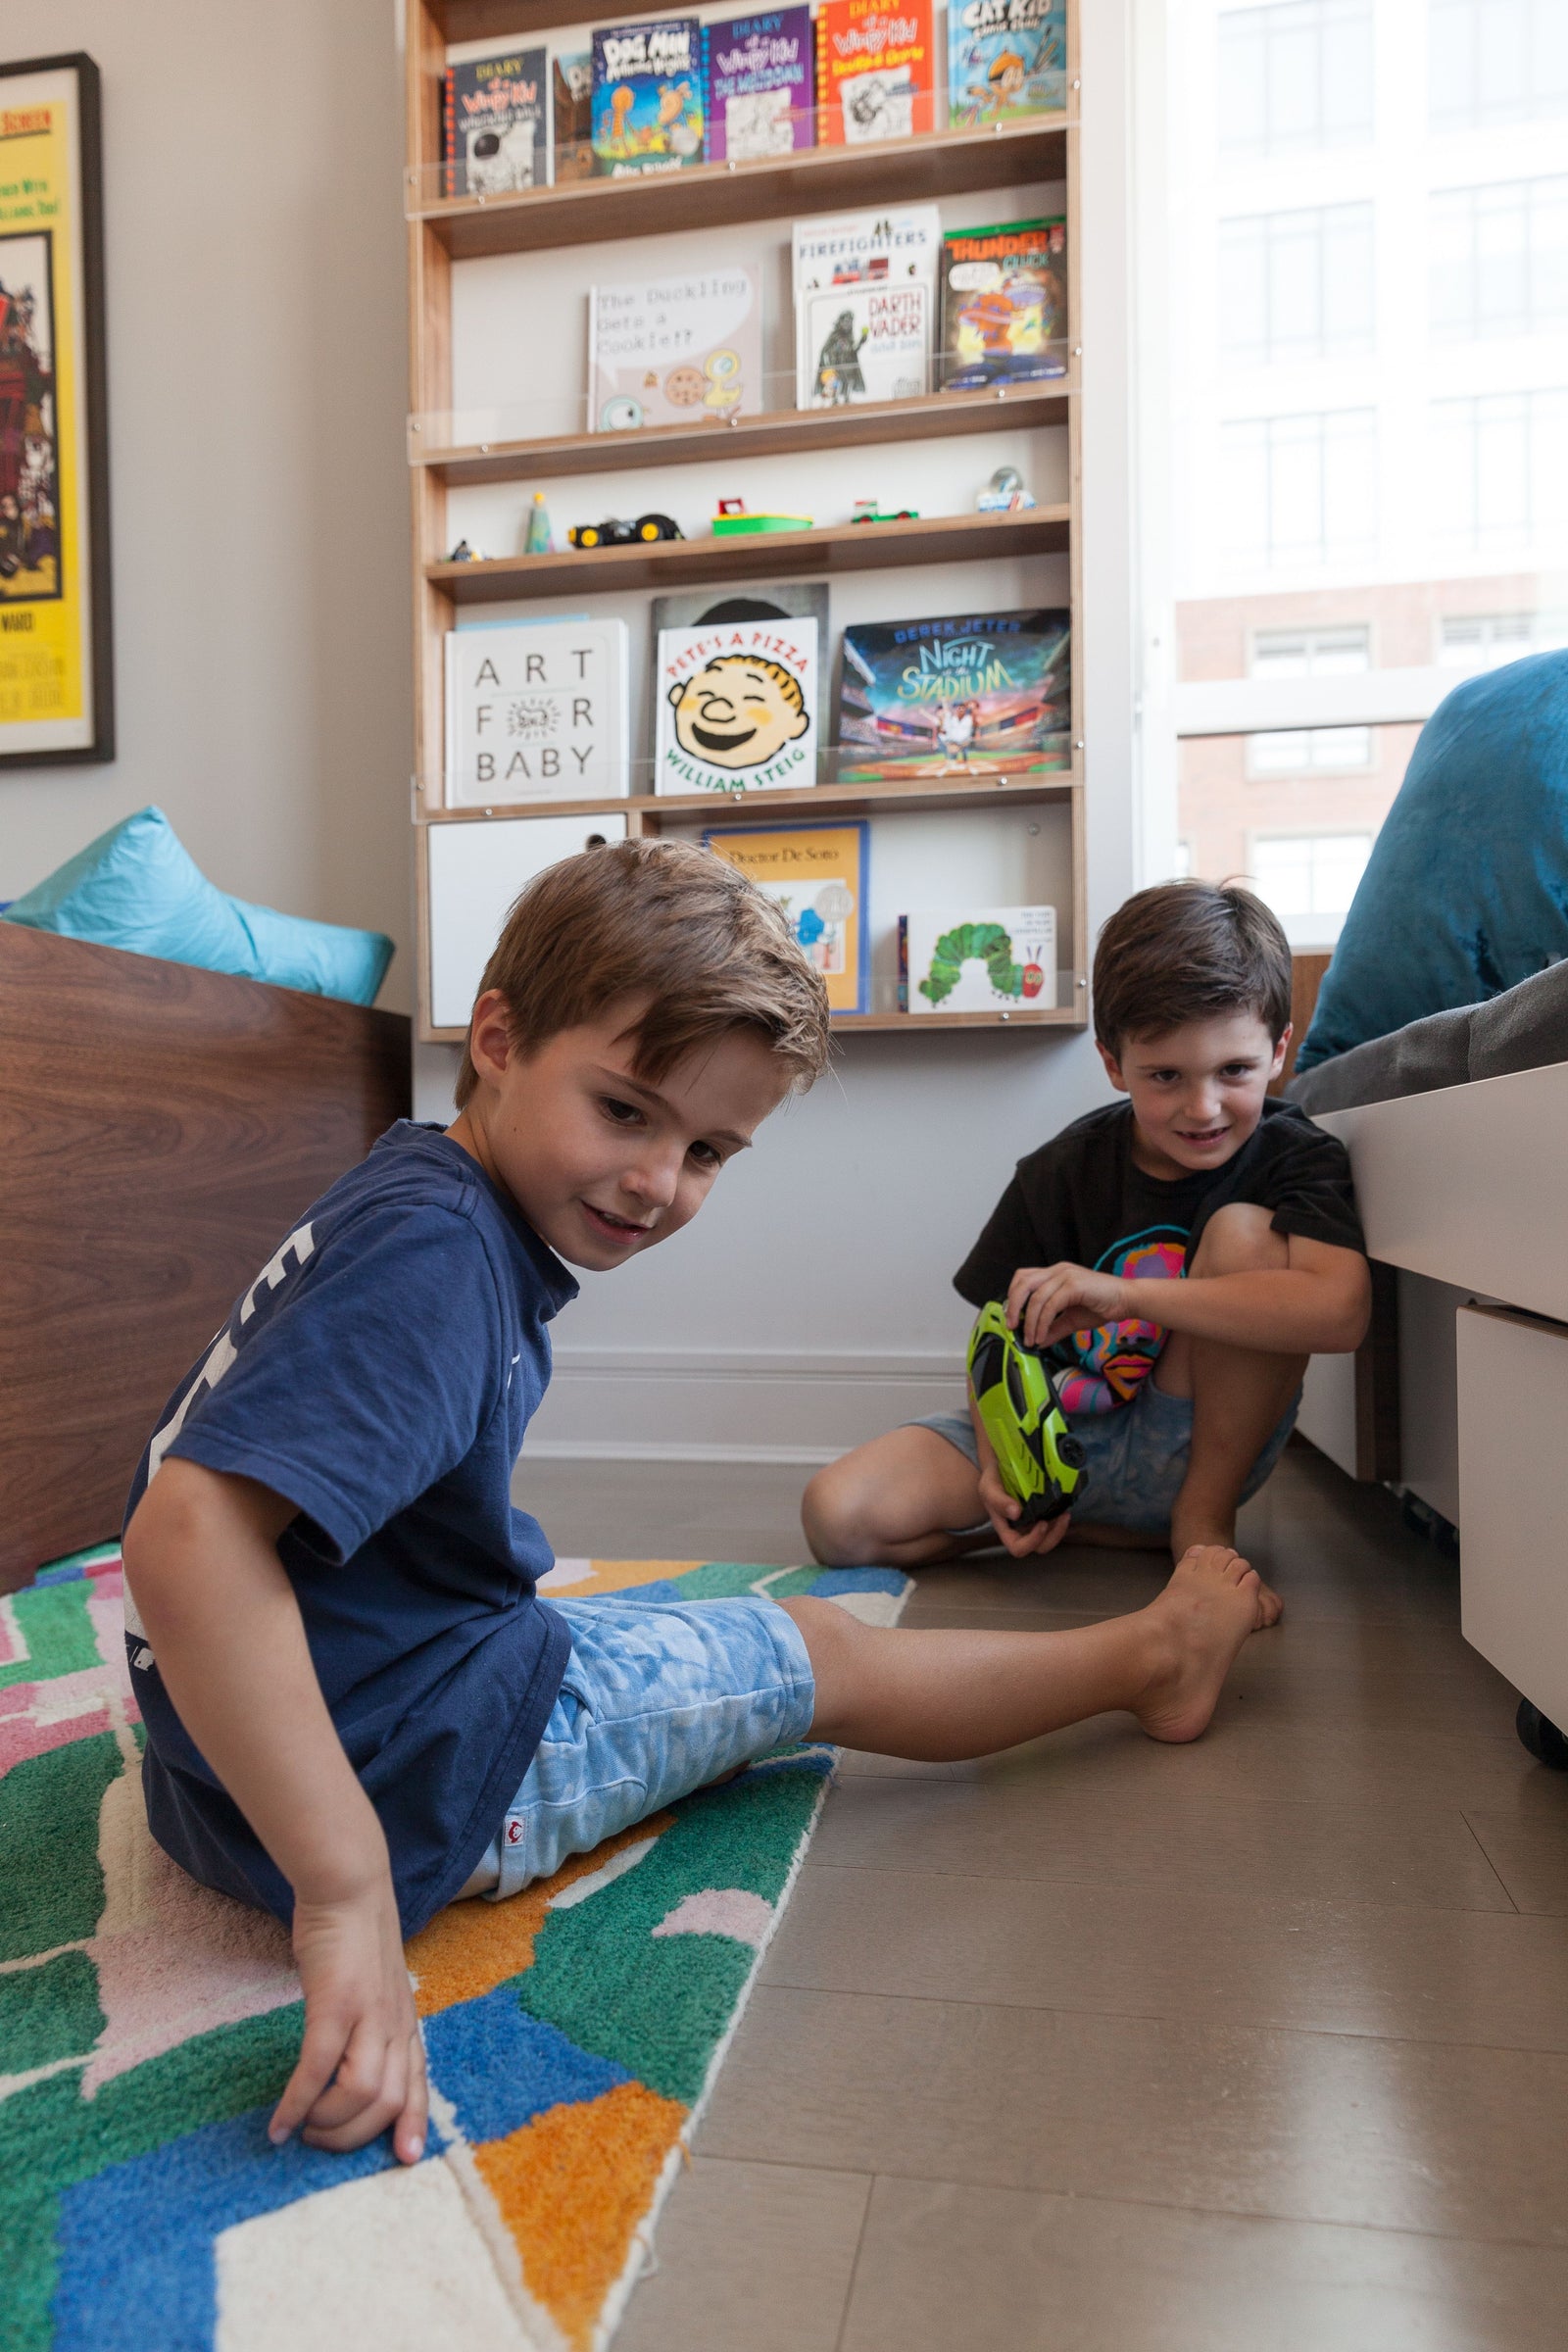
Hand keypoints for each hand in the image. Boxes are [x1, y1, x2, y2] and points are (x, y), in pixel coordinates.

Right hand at [270, 1877, 427, 2162]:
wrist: (347, 1886)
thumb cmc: (354, 1933)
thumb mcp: (375, 1982)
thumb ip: (372, 2017)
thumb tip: (351, 2053)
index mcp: (405, 2019)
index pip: (419, 2081)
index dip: (415, 2122)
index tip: (408, 2158)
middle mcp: (394, 2022)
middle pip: (390, 2100)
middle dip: (356, 2136)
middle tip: (321, 2143)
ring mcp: (368, 2014)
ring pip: (361, 2094)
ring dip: (328, 2125)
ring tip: (301, 2131)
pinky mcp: (335, 2005)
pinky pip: (318, 2071)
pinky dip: (298, 2104)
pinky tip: (279, 2124)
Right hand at [977, 1452, 1072, 1559]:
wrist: (1000, 1467)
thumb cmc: (992, 1481)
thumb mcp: (989, 1487)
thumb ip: (998, 1500)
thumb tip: (1016, 1512)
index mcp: (1006, 1529)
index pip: (1018, 1548)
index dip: (1032, 1542)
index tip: (1041, 1524)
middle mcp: (1021, 1529)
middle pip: (1040, 1546)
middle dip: (1054, 1536)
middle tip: (1060, 1518)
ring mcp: (1034, 1522)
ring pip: (1051, 1537)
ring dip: (1060, 1528)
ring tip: (1064, 1512)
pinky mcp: (1043, 1513)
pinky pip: (1055, 1523)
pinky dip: (1061, 1517)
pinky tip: (1063, 1505)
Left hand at [1006, 1260, 1128, 1350]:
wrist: (1127, 1300)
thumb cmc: (1103, 1305)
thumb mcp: (1072, 1320)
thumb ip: (1053, 1328)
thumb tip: (1038, 1341)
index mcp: (1055, 1274)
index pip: (1023, 1278)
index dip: (1013, 1297)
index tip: (1012, 1319)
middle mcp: (1058, 1270)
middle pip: (1023, 1282)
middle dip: (1013, 1306)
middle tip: (1012, 1328)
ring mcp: (1065, 1275)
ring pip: (1035, 1297)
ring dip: (1029, 1322)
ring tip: (1030, 1339)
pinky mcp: (1074, 1285)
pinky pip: (1050, 1305)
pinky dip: (1042, 1323)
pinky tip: (1042, 1335)